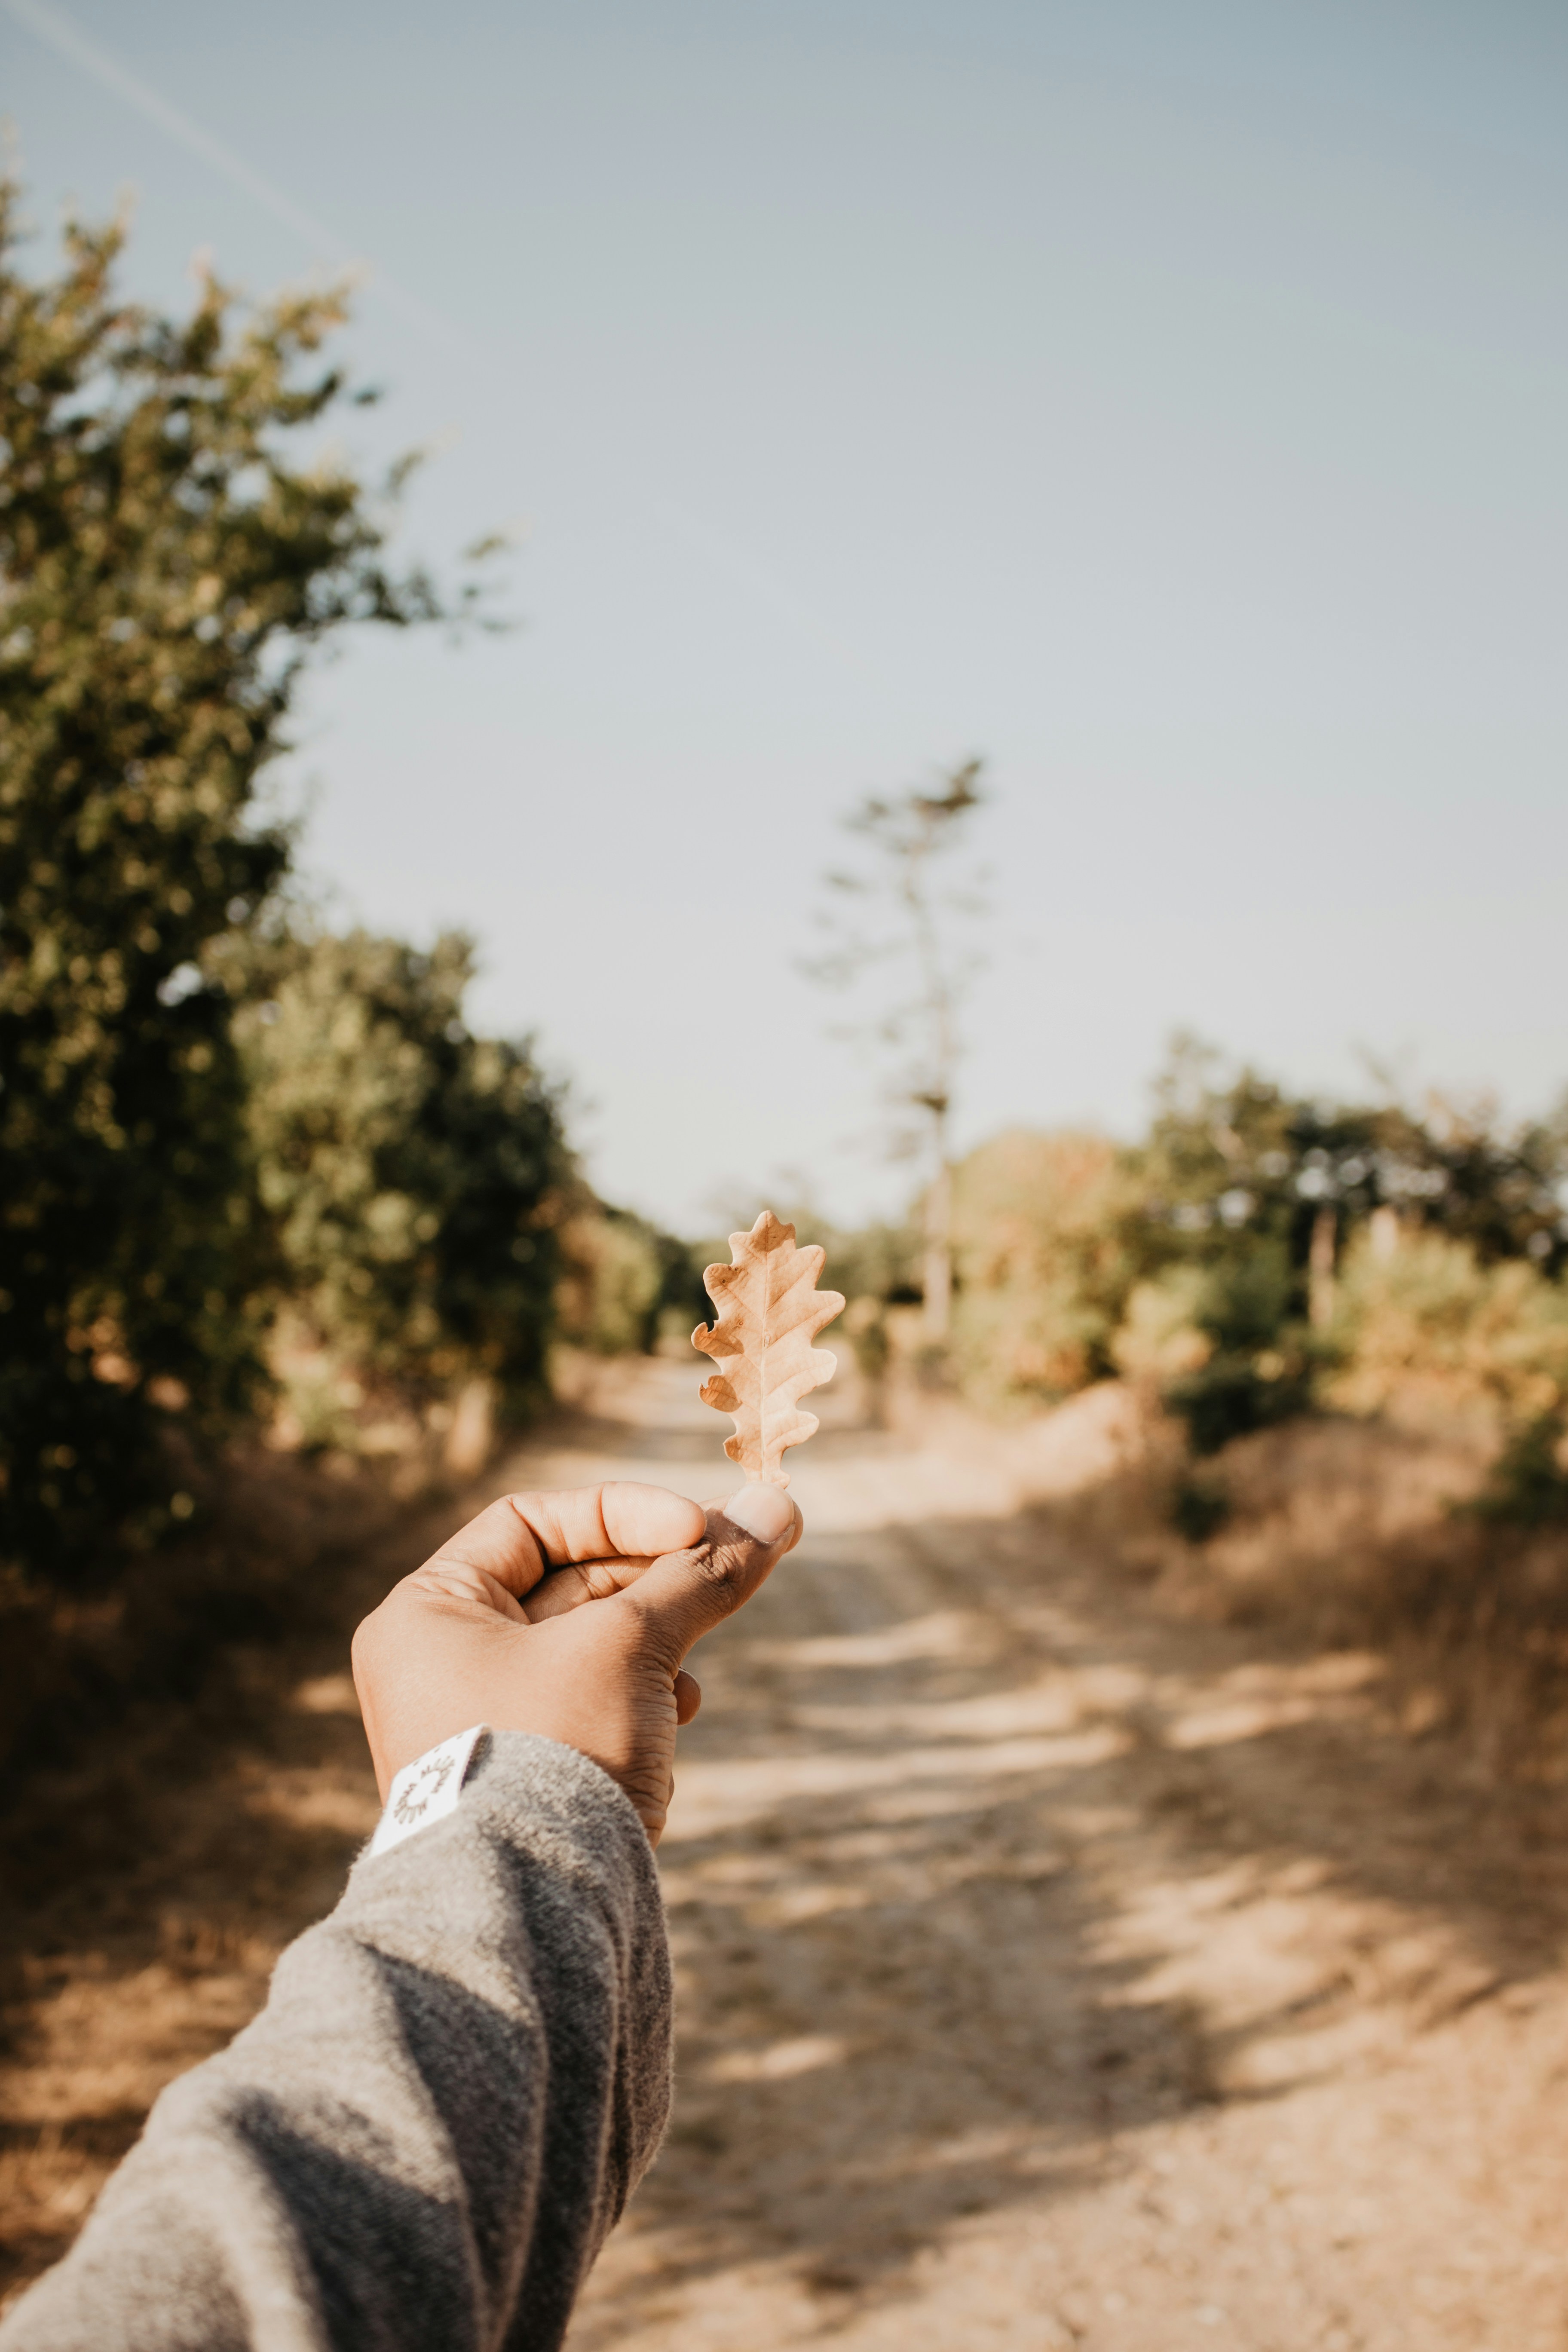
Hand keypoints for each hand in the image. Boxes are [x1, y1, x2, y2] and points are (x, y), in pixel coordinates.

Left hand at [351, 1480, 800, 1841]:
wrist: (526, 1913)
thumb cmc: (555, 1752)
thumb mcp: (632, 1645)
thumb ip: (703, 1572)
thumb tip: (779, 1506)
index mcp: (428, 1613)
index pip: (534, 1521)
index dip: (627, 1513)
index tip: (703, 1528)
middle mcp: (439, 1662)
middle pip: (566, 1582)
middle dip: (656, 1582)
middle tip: (739, 1569)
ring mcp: (480, 1722)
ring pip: (588, 1647)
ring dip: (656, 1646)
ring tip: (690, 1676)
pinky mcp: (523, 1773)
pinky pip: (589, 1708)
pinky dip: (640, 1702)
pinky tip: (675, 1721)